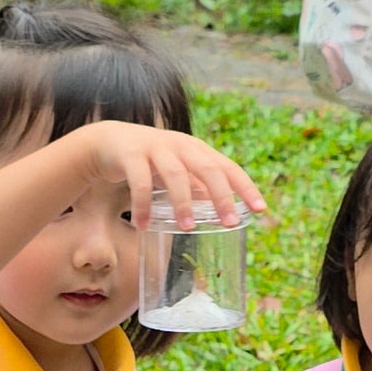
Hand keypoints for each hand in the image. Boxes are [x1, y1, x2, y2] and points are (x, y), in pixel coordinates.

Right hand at [74, 122, 267, 237]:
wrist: (110, 142)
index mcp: (198, 150)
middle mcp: (181, 146)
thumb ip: (198, 188)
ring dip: (183, 202)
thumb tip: (221, 212)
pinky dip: (143, 205)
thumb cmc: (152, 162)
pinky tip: (143, 225)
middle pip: (208, 168)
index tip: (261, 209)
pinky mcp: (130, 155)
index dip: (246, 187)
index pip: (228, 167)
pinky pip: (139, 181)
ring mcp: (155, 148)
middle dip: (222, 196)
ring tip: (187, 228)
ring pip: (175, 174)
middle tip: (230, 223)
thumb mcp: (179, 172)